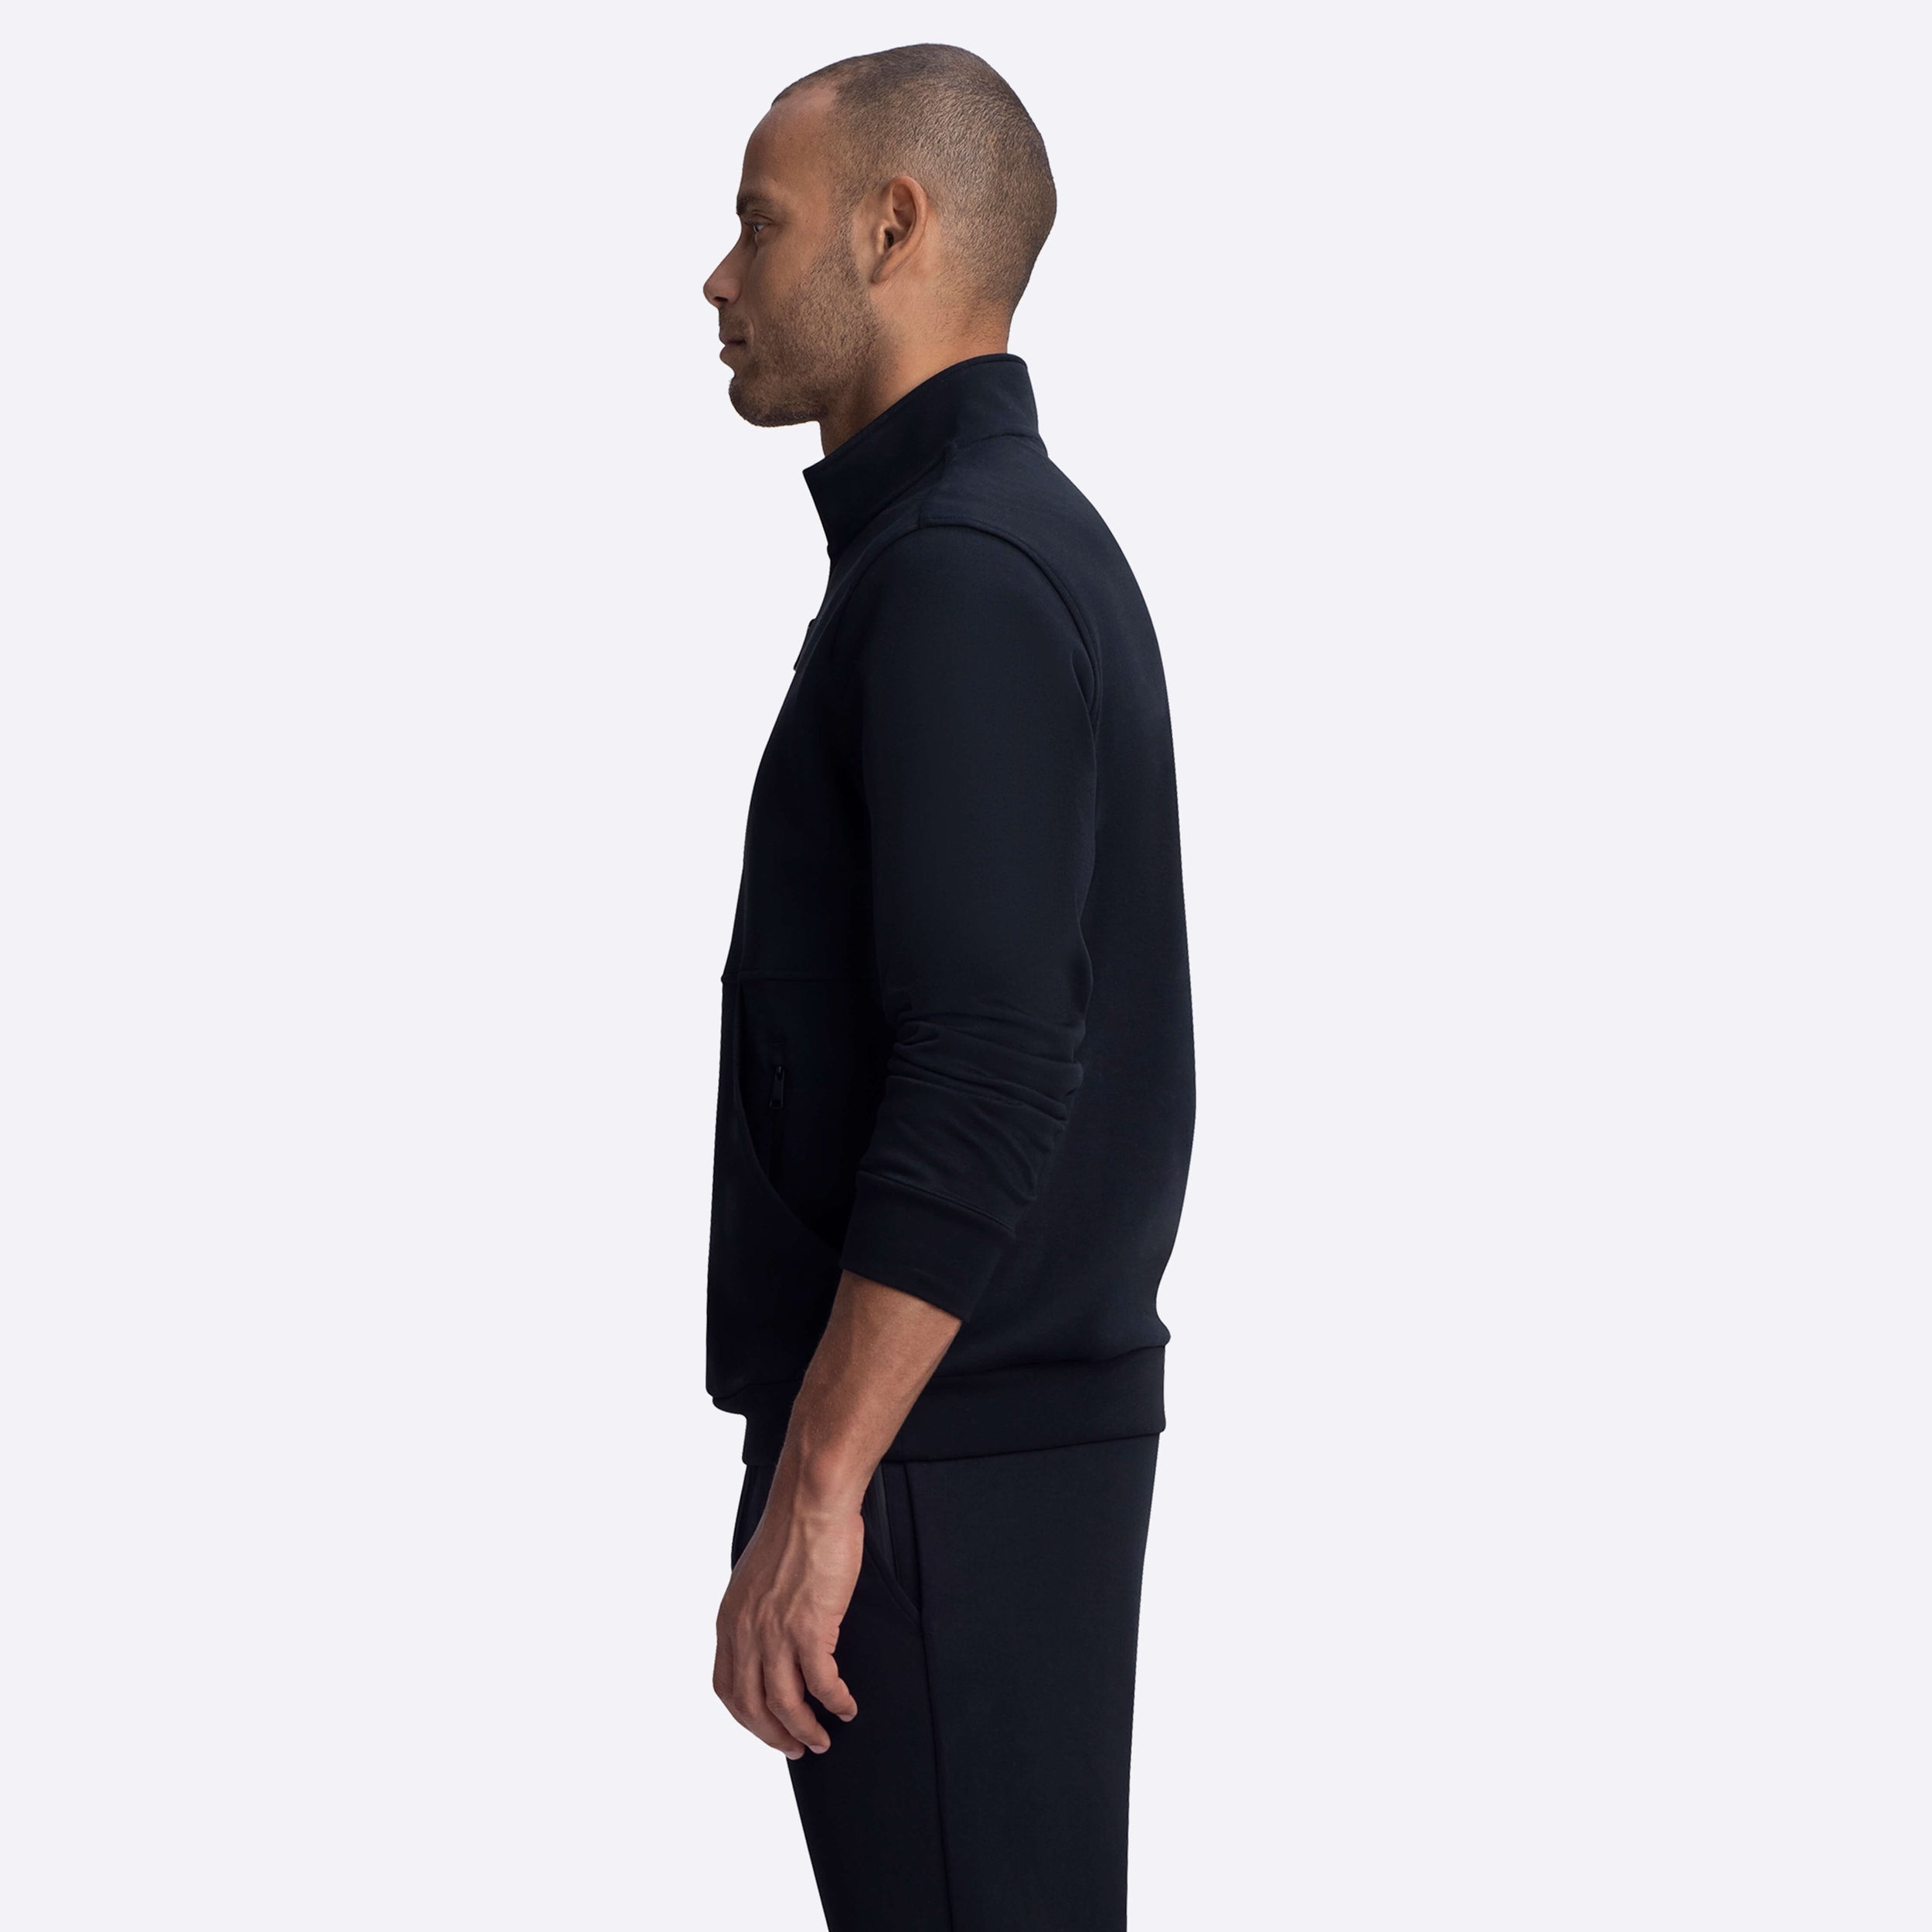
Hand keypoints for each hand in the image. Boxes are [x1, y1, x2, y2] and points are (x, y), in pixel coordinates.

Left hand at [713, 1471, 863, 1757]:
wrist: (811, 1502)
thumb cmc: (793, 1530)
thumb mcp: (755, 1578)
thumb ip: (756, 1612)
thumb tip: (772, 1639)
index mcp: (730, 1620)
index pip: (727, 1687)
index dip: (747, 1718)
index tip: (767, 1728)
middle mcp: (746, 1632)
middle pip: (752, 1707)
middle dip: (774, 1735)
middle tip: (797, 1747)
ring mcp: (776, 1633)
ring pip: (786, 1704)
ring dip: (805, 1729)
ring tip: (823, 1739)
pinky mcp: (810, 1629)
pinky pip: (822, 1684)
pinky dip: (835, 1702)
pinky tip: (846, 1707)